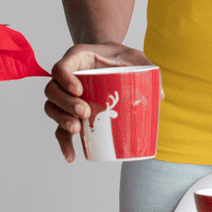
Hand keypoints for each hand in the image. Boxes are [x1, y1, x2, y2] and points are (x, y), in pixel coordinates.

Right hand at [44, 42, 158, 161]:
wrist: (111, 59)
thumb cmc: (119, 57)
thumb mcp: (134, 56)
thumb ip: (147, 68)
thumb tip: (159, 96)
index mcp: (78, 59)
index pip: (61, 66)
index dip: (65, 78)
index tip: (79, 90)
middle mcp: (66, 77)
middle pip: (52, 90)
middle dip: (66, 104)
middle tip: (86, 112)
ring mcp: (66, 95)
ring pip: (52, 108)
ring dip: (61, 121)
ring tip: (78, 130)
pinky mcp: (70, 113)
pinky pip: (60, 127)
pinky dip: (64, 142)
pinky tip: (71, 155)